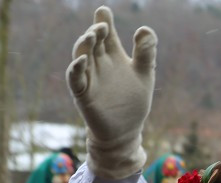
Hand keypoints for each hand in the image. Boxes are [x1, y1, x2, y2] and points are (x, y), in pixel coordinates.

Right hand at [66, 6, 156, 178]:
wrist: (125, 132)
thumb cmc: (133, 101)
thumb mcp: (144, 74)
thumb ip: (146, 52)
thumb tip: (144, 29)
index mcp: (113, 56)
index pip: (106, 33)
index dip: (104, 21)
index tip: (104, 11)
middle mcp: (98, 63)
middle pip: (93, 41)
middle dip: (96, 31)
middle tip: (103, 25)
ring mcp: (89, 77)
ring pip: (81, 55)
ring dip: (85, 44)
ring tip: (94, 35)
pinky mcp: (83, 94)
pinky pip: (75, 79)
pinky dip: (76, 68)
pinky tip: (82, 61)